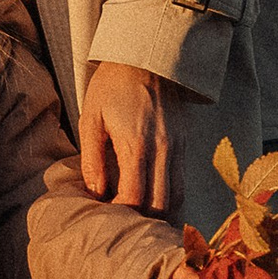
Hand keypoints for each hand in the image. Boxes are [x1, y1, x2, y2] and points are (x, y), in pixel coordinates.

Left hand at [78, 58, 186, 210]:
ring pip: (176, 197)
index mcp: (136, 145)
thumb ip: (92, 159)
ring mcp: (178, 147)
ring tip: (137, 216)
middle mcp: (163, 150)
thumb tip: (95, 192)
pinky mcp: (185, 143)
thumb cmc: (112, 85)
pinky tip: (153, 199)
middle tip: (121, 223)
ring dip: (158, 212)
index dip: (119, 213)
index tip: (104, 216)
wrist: (147, 55)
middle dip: (140, 220)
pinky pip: (182, 181)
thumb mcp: (91, 118)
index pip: (134, 197)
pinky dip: (169, 197)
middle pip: (160, 205)